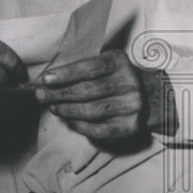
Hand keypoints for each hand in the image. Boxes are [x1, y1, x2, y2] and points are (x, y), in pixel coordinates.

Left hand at [35, 49, 177, 142]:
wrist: (151, 95)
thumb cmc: (115, 76)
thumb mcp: (104, 63)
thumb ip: (80, 68)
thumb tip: (48, 80)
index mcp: (119, 63)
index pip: (90, 67)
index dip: (66, 73)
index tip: (46, 79)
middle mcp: (128, 84)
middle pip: (87, 91)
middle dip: (59, 94)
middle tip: (41, 95)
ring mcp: (131, 106)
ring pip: (91, 111)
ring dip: (66, 110)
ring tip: (52, 107)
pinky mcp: (130, 126)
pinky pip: (99, 129)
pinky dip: (80, 126)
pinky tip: (69, 121)